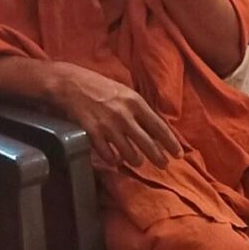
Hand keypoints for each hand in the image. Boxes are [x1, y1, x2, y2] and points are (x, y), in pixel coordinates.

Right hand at [53, 67, 179, 171]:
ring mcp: (108, 126)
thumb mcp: (124, 92)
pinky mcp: (93, 134)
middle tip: (164, 165)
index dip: (170, 143)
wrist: (70, 83)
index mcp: (135, 102)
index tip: (178, 154)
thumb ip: (138, 109)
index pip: (159, 127)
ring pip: (130, 154)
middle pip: (148, 144)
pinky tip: (115, 159)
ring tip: (136, 161)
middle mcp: (125, 116)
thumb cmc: (98, 86)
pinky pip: (108, 155)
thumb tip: (154, 127)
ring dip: (135, 160)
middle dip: (158, 158)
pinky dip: (113, 160)